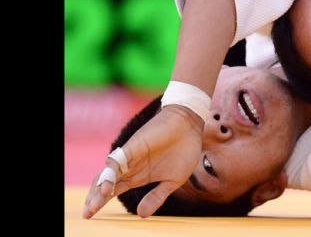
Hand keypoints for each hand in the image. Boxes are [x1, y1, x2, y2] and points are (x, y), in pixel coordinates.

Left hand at [83, 105, 203, 218]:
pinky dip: (111, 172)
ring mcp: (131, 157)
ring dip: (100, 188)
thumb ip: (157, 196)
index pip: (113, 190)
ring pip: (108, 173)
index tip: (90, 215)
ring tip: (94, 203)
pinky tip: (107, 185)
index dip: (100, 201)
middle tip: (88, 213)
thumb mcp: (173, 180)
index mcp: (139, 176)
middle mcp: (131, 167)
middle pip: (106, 184)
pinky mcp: (134, 147)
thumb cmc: (184, 151)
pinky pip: (118, 160)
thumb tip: (141, 215)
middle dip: (95, 198)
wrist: (191, 127)